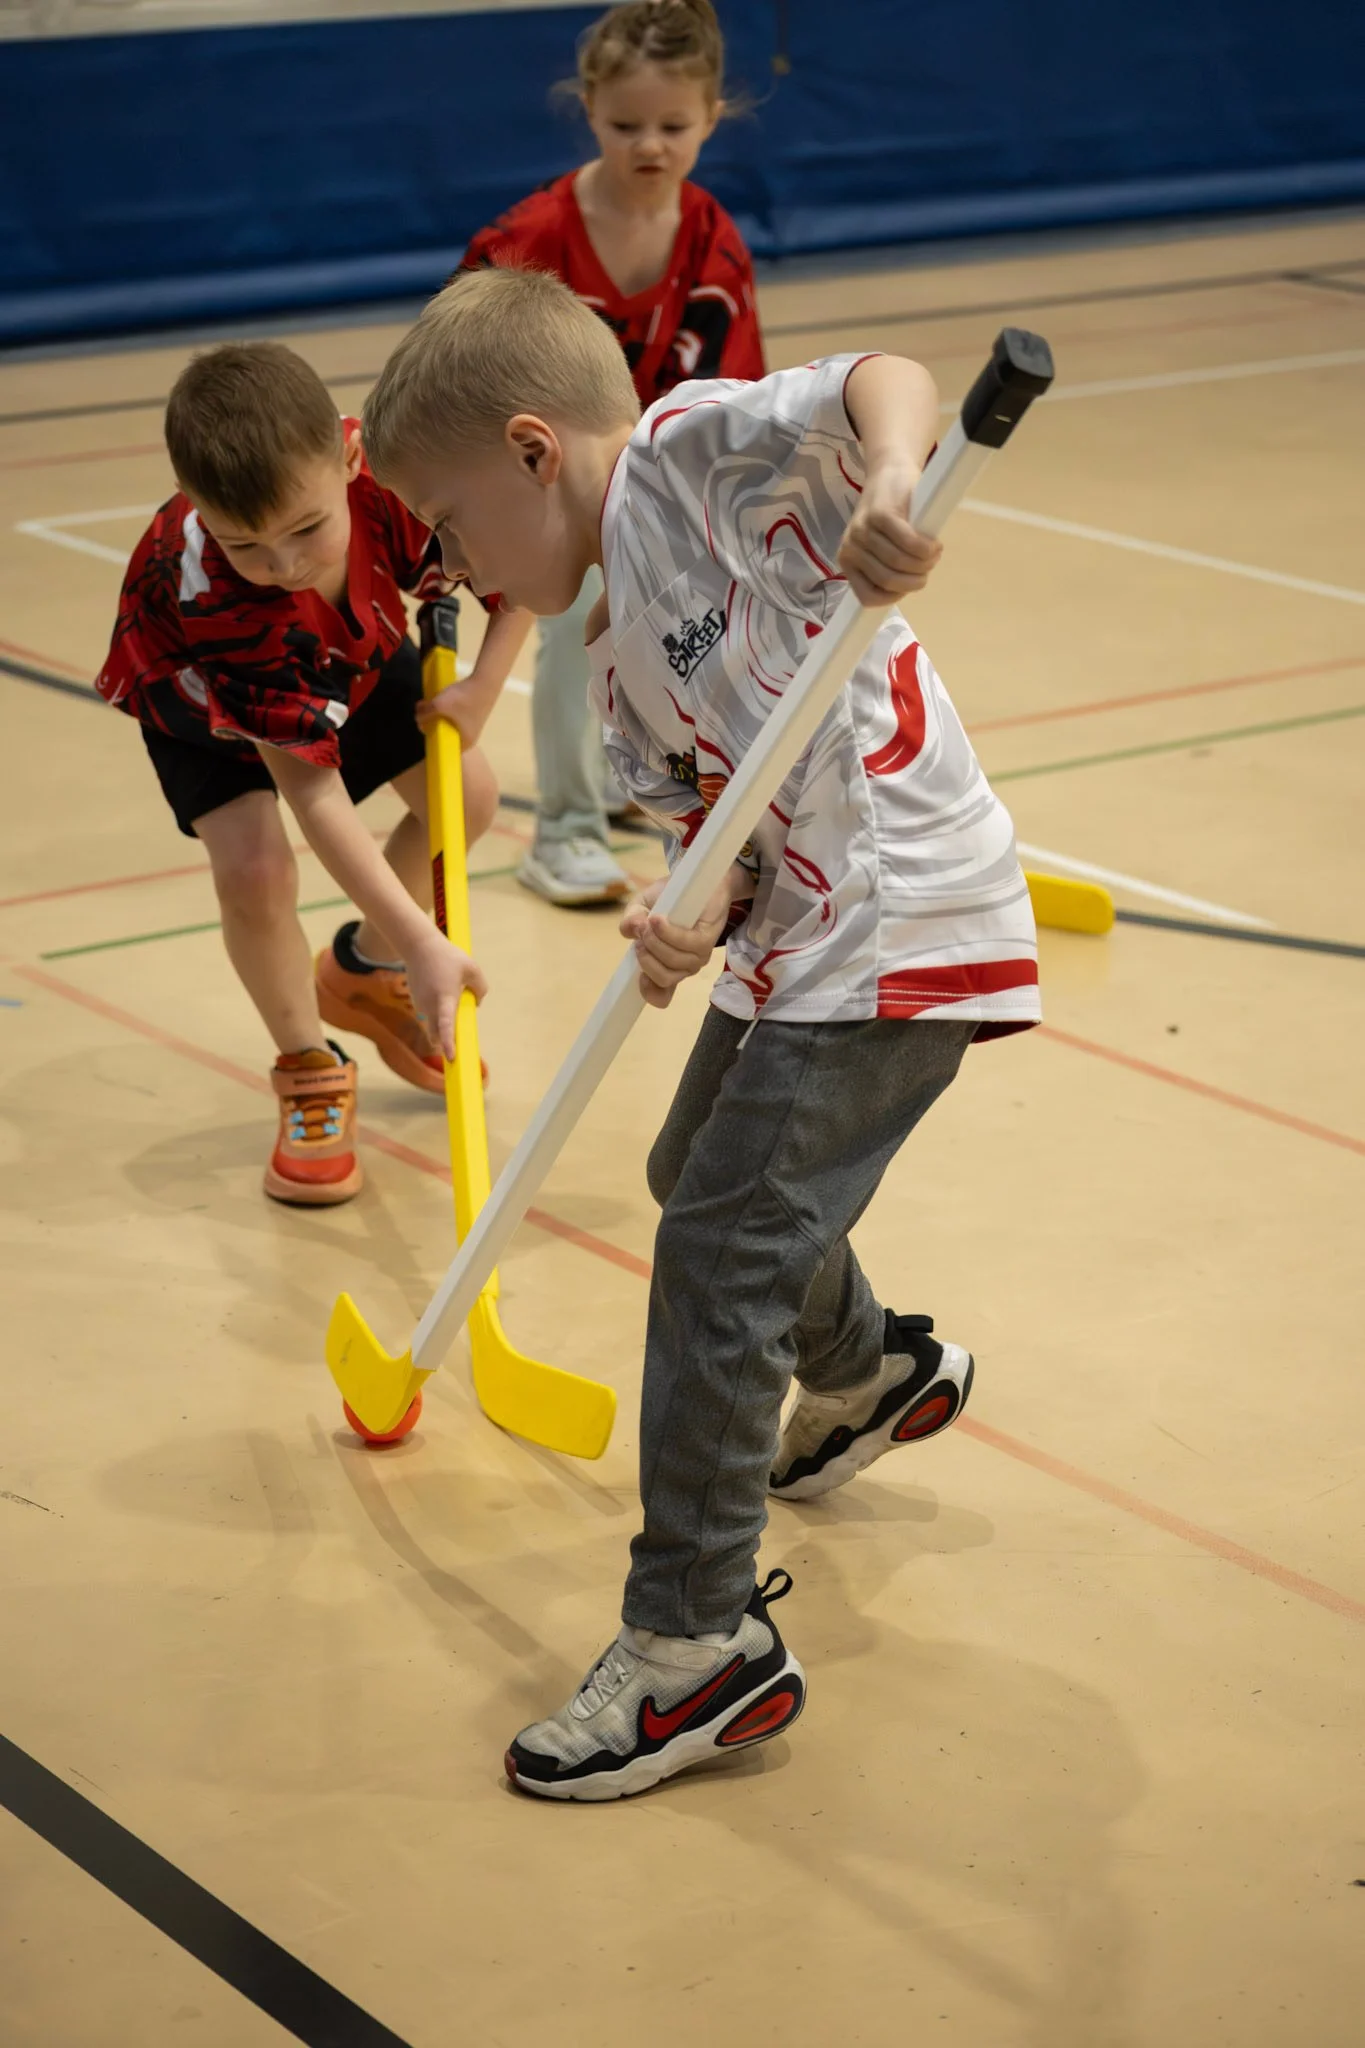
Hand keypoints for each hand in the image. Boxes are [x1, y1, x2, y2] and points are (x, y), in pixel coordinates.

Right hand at [406, 934, 487, 1060]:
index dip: (449, 1042)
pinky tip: (440, 990)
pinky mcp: (416, 1001)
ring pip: (433, 1022)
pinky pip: (429, 1013)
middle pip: (437, 1034)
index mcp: (445, 998)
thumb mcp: (472, 968)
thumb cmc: (448, 956)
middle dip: (445, 1041)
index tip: (451, 1057)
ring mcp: (420, 1004)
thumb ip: (480, 988)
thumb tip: (476, 1003)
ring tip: (449, 995)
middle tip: (455, 1044)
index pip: (446, 1024)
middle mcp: (430, 1005)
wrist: (419, 946)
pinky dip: (436, 1010)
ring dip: (442, 1021)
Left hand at [415, 676, 492, 749]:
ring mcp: (473, 725)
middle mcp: (470, 737)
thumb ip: (425, 713)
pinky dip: (447, 710)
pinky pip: (456, 716)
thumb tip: (417, 717)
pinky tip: (441, 700)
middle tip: (422, 712)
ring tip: (429, 703)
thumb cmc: (463, 699)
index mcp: (465, 742)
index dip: (430, 736)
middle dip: (431, 722)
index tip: (423, 724)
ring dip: (438, 714)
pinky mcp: (474, 714)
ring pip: (449, 723)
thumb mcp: (439, 705)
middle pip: (445, 734)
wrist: (485, 681)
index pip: (443, 747)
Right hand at [619, 866, 746, 1009]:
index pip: (661, 996)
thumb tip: (630, 930)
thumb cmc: (671, 897)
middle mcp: (683, 966)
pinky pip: (684, 944)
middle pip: (662, 978)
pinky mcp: (706, 941)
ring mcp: (697, 956)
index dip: (649, 992)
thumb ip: (631, 920)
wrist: (700, 880)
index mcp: (667, 965)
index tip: (638, 977)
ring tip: (649, 921)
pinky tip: (658, 920)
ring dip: (655, 941)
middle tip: (641, 933)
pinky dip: (668, 932)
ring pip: (672, 961)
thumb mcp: (642, 906)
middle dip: (645, 957)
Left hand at [838, 460, 942, 606]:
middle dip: (916, 579)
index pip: (868, 597)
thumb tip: (905, 588)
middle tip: (929, 566)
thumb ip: (886, 568)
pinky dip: (926, 549)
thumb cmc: (889, 514)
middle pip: (887, 580)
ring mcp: (863, 530)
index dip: (896, 596)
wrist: (890, 472)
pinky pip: (908, 543)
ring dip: (925, 563)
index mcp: (848, 562)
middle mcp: (850, 548)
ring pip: (899, 563)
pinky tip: (933, 544)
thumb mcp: (880, 547)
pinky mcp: (881, 514)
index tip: (912, 583)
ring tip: (934, 553)